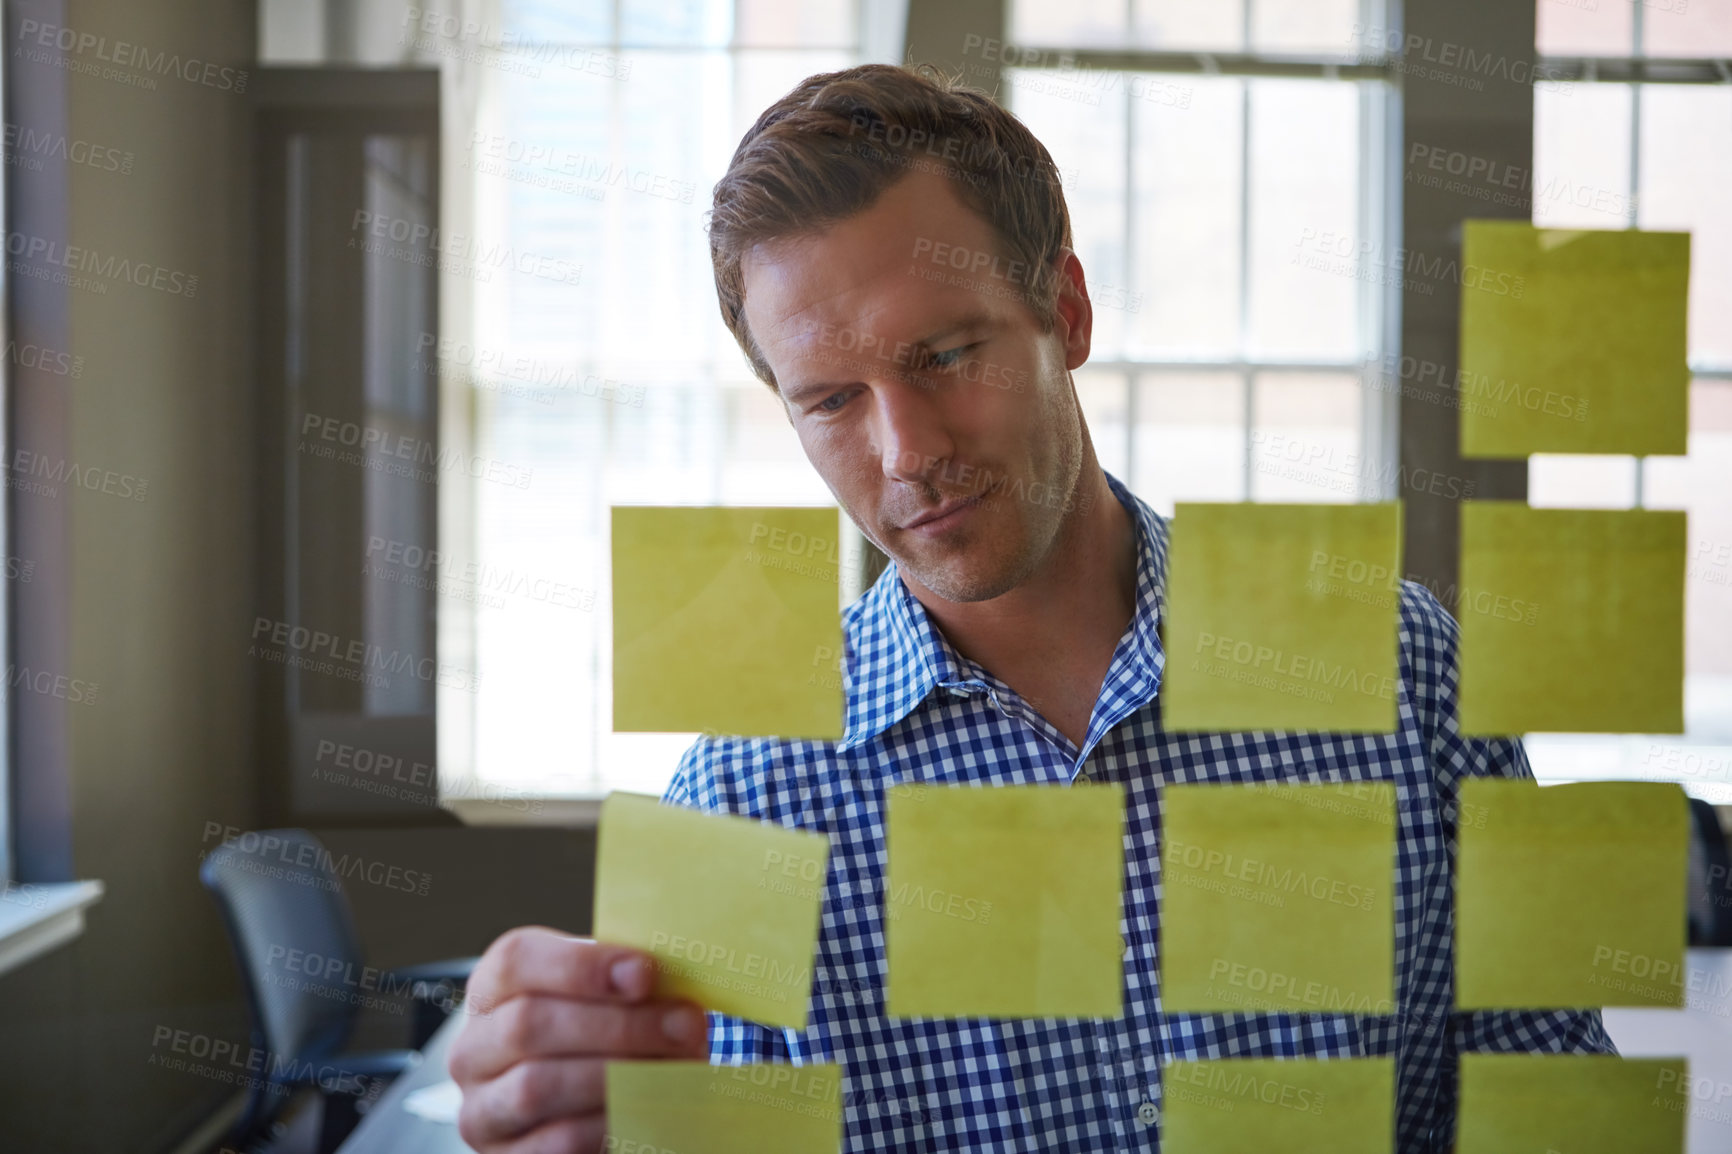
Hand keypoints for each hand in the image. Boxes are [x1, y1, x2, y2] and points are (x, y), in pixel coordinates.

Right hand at [449, 926, 709, 1152]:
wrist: (580, 1096)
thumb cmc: (595, 1029)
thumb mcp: (599, 993)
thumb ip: (623, 980)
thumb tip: (675, 978)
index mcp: (494, 986)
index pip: (517, 961)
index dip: (581, 966)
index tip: (645, 974)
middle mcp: (474, 1047)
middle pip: (530, 1025)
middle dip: (618, 1025)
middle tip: (687, 1025)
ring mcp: (482, 1106)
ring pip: (536, 1087)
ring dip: (618, 1075)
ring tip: (679, 1068)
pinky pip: (555, 1142)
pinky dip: (607, 1123)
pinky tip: (650, 1109)